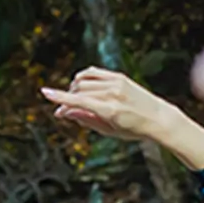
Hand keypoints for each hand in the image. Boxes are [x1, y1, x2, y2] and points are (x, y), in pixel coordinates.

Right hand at [39, 67, 173, 142]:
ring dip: (74, 90)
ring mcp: (116, 83)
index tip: (45, 93)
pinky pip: (93, 71)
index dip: (60, 97)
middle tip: (64, 111)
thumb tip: (66, 112)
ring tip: (75, 101)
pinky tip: (80, 84)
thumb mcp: (109, 131)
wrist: (158, 118)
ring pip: (84, 81)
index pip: (79, 101)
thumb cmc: (133, 129)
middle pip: (79, 91)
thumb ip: (86, 120)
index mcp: (110, 111)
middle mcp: (112, 94)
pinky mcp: (119, 76)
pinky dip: (83, 76)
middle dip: (67, 100)